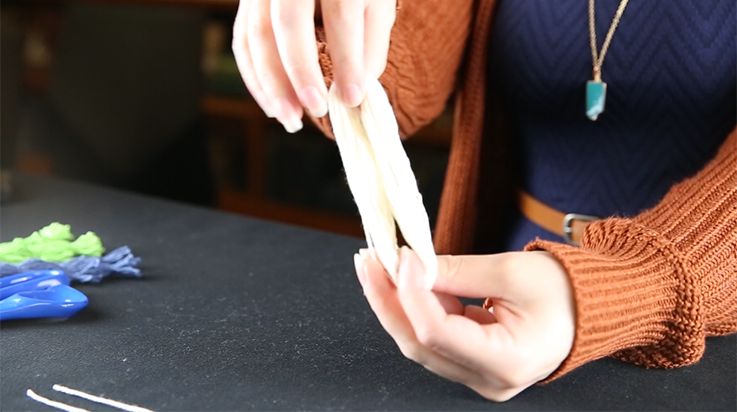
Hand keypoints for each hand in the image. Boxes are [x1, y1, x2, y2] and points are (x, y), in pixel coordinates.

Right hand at [232, 0, 396, 132]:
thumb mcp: (378, 2)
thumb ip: (371, 45)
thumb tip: (354, 91)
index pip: (340, 18)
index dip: (346, 62)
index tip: (352, 98)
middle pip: (288, 25)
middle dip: (300, 74)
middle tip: (316, 109)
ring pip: (256, 35)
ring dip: (270, 84)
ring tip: (290, 118)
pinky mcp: (248, 1)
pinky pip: (242, 41)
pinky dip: (255, 78)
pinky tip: (272, 105)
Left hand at [353, 247, 574, 400]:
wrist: (590, 308)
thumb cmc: (565, 290)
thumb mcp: (511, 272)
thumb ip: (457, 271)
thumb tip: (409, 264)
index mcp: (508, 362)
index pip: (438, 332)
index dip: (411, 294)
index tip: (399, 256)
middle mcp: (489, 380)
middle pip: (420, 342)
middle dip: (388, 298)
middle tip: (368, 259)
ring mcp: (478, 376)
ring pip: (420, 341)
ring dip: (395, 301)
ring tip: (377, 263)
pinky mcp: (472, 363)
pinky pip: (433, 336)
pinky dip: (415, 306)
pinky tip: (401, 279)